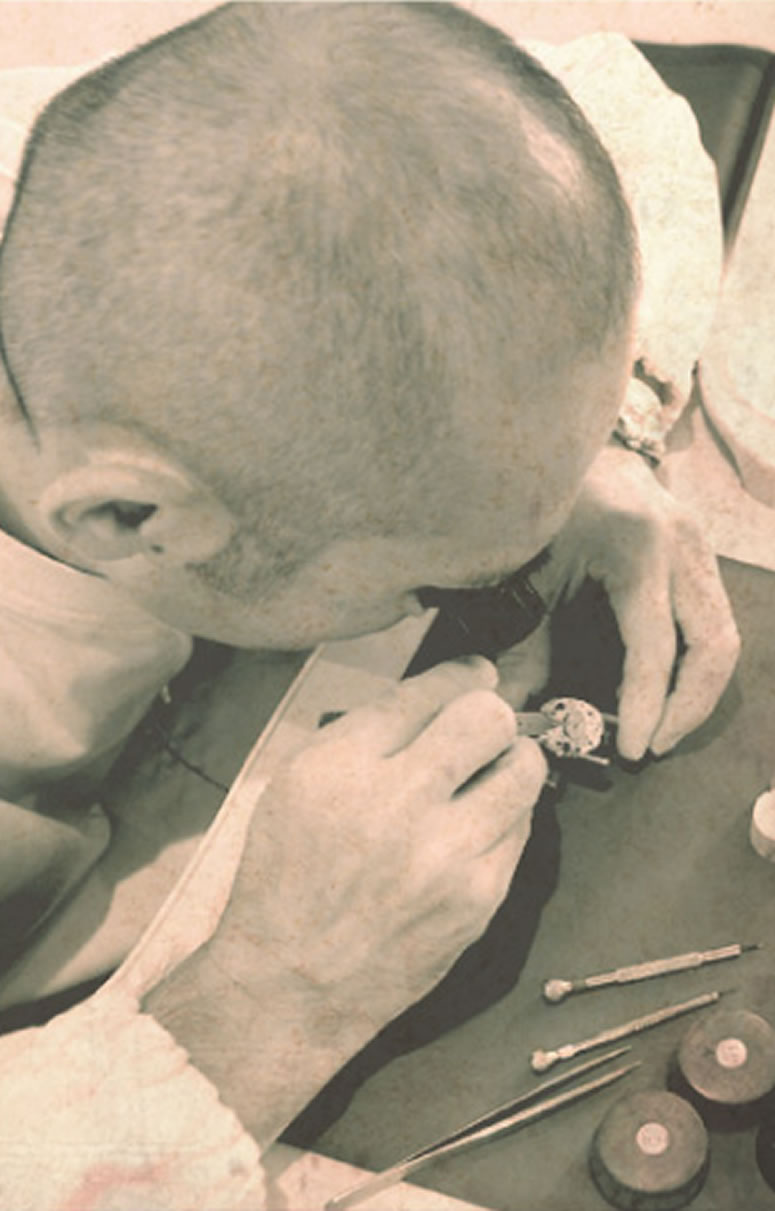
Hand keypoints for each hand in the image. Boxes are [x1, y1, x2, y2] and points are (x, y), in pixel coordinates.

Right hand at [212, 657, 545, 1033]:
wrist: (293, 983)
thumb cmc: (288, 879)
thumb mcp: (295, 783)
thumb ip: (363, 732)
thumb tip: (439, 692)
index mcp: (339, 765)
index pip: (426, 690)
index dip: (459, 674)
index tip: (473, 674)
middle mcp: (395, 802)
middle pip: (487, 716)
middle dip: (491, 711)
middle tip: (482, 726)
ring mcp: (444, 853)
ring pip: (524, 768)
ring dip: (513, 759)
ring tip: (490, 772)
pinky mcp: (479, 896)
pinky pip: (523, 827)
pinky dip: (506, 816)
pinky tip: (476, 827)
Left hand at [516, 444, 739, 759]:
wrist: (564, 444)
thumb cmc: (541, 505)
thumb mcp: (528, 571)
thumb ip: (522, 642)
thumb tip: (510, 711)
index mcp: (636, 548)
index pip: (654, 646)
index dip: (645, 704)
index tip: (632, 749)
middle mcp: (681, 545)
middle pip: (713, 644)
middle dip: (688, 706)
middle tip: (654, 744)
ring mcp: (699, 545)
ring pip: (724, 635)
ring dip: (699, 690)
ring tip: (663, 727)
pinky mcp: (701, 552)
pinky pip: (716, 619)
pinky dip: (698, 663)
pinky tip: (668, 690)